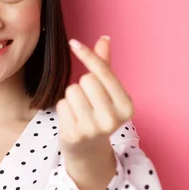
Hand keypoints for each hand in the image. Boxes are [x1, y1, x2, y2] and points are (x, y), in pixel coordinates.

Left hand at [56, 36, 134, 159]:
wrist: (88, 150)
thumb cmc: (98, 113)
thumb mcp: (106, 92)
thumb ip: (105, 66)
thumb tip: (104, 38)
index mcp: (127, 106)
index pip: (103, 72)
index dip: (87, 55)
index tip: (73, 42)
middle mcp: (114, 119)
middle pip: (86, 80)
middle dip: (83, 86)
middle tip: (88, 101)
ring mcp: (94, 129)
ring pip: (72, 90)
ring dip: (72, 98)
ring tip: (80, 111)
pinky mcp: (75, 135)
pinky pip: (61, 105)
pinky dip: (63, 109)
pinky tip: (72, 120)